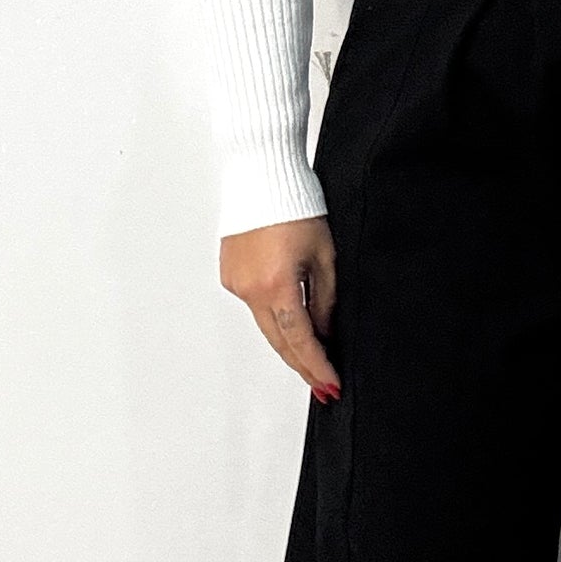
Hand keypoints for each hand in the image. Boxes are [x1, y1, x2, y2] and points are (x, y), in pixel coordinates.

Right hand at [220, 216, 340, 401]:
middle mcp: (251, 289)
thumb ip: (325, 300)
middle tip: (321, 386)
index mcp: (278, 286)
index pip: (301, 340)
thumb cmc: (296, 205)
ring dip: (287, 342)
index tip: (330, 384)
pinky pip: (254, 303)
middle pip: (279, 341)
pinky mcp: (230, 274)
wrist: (262, 176)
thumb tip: (324, 332)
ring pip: (265, 324)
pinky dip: (272, 315)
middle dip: (302, 366)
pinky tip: (288, 319)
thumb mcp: (325, 255)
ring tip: (310, 359)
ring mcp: (237, 283)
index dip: (317, 366)